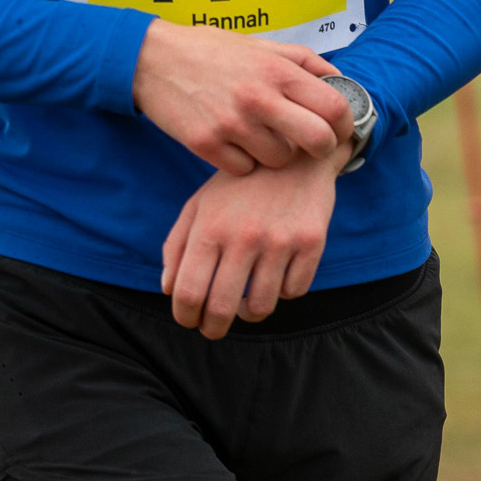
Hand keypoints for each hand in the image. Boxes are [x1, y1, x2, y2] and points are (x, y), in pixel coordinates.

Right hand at [132, 19, 351, 174]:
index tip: (340, 130)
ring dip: (276, 154)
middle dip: (321, 148)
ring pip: (279, 161)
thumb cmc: (212, 51)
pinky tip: (233, 142)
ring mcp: (231, 124)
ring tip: (261, 136)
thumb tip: (341, 81)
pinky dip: (243, 161)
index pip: (334, 107)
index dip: (345, 124)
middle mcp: (258, 97)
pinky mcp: (205, 144)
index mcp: (277, 71)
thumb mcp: (261, 45)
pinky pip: (243, 169)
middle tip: (311, 146)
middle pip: (317, 141)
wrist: (152, 59)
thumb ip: (303, 62)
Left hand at [161, 145, 349, 338]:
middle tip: (212, 329)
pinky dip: (282, 292)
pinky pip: (294, 291)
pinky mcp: (311, 242)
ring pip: (262, 306)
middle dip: (213, 328)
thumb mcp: (200, 204)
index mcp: (210, 227)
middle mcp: (244, 236)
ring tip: (244, 305)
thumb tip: (169, 290)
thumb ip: (176, 245)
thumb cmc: (238, 185)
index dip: (185, 317)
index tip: (189, 320)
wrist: (294, 152)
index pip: (189, 292)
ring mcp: (280, 240)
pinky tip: (274, 278)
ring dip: (249, 313)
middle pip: (222, 309)